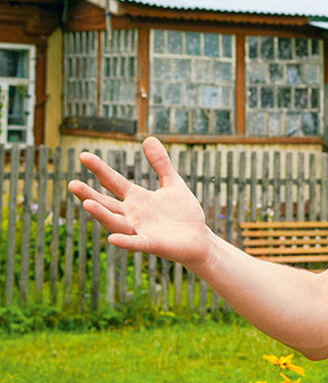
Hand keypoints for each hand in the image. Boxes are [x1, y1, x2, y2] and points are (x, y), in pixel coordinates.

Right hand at [68, 137, 211, 268]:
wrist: (200, 239)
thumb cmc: (183, 213)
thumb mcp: (173, 183)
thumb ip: (161, 163)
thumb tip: (148, 138)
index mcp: (136, 198)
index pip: (112, 181)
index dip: (99, 169)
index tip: (83, 155)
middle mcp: (132, 214)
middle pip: (106, 203)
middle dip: (89, 195)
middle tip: (71, 184)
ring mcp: (140, 230)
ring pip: (115, 222)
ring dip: (102, 215)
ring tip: (87, 204)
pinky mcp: (152, 244)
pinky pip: (135, 243)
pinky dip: (125, 241)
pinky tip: (112, 239)